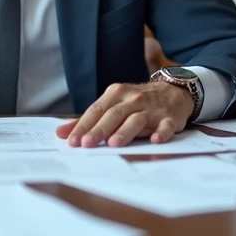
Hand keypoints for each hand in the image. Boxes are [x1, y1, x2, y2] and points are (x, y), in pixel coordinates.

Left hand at [55, 81, 192, 147]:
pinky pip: (165, 125)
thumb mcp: (113, 104)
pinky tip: (156, 140)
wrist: (174, 91)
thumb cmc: (138, 102)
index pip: (96, 110)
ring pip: (136, 120)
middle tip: (87, 144)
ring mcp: (151, 108)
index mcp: (116, 94)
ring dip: (124, 132)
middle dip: (99, 130)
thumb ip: (89, 119)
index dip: (83, 125)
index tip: (72, 141)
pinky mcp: (169, 118)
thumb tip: (61, 133)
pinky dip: (161, 132)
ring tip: (113, 144)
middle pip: (113, 115)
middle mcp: (132, 99)